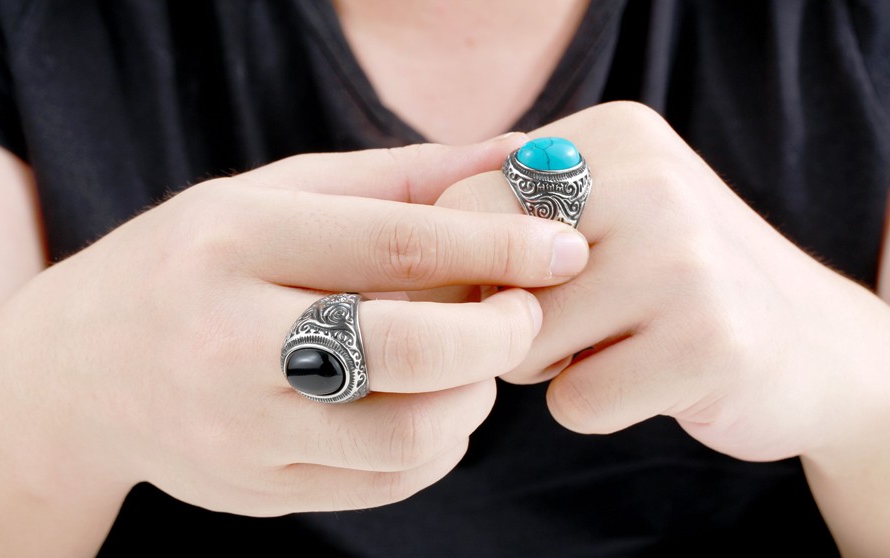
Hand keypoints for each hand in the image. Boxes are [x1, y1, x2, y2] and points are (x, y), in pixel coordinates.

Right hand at [0, 136, 590, 517]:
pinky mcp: (255, 490)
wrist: (80, 373)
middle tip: (522, 313)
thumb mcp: (277, 196)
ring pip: (409, 435)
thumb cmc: (195, 264)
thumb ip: (400, 178)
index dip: (497, 247)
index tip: (561, 248)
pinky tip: (428, 404)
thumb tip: (516, 155)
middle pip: (407, 350)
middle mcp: (225, 340)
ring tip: (469, 361)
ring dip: (473, 396)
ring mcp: (237, 430)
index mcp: (232, 243)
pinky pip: (386, 484)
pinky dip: (436, 444)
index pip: (392, 243)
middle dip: (497, 333)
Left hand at [432, 102, 889, 464]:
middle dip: (504, 320)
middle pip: (483, 275)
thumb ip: (511, 215)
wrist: (808, 344)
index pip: (461, 205)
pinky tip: (650, 379)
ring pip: (520, 344)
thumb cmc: (669, 287)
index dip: (459, 270)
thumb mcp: (602, 217)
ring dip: (550, 366)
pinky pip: (575, 402)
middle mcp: (650, 181)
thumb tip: (396, 261)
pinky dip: (595, 406)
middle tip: (566, 321)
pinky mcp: (709, 343)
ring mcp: (685, 260)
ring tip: (617, 344)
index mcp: (613, 137)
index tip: (498, 292)